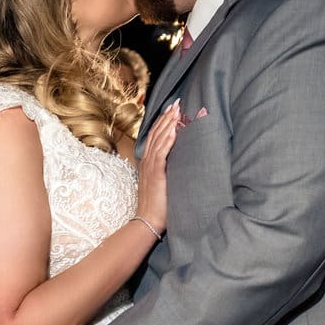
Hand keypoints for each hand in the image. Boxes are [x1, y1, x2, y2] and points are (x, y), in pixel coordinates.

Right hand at [133, 101, 181, 232]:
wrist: (148, 220)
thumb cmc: (157, 205)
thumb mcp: (160, 182)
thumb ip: (165, 170)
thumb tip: (176, 161)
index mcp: (148, 162)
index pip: (155, 136)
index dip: (163, 122)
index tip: (171, 110)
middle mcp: (147, 161)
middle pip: (156, 133)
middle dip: (166, 117)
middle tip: (176, 104)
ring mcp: (150, 166)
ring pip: (159, 139)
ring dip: (168, 124)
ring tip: (176, 111)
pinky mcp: (156, 173)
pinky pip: (161, 152)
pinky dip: (167, 140)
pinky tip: (173, 130)